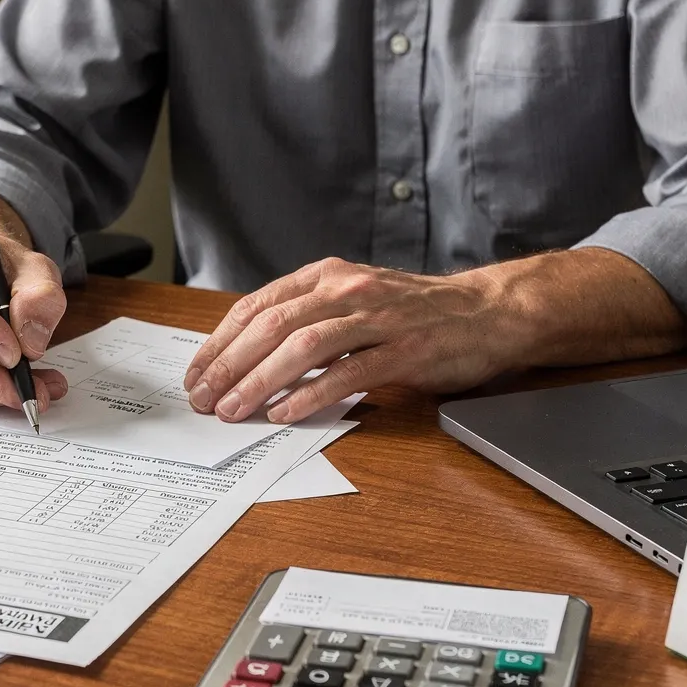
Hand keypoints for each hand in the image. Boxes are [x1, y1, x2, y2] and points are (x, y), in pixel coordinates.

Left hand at [182, 258, 532, 424]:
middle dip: (230, 364)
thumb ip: (309, 317)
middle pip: (273, 324)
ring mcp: (378, 318)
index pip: (258, 305)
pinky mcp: (405, 350)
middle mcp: (348, 289)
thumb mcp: (354, 298)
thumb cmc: (416, 312)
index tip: (197, 372)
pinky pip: (349, 372)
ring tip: (235, 410)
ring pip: (304, 346)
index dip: (220, 340)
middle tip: (204, 398)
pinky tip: (286, 412)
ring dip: (261, 380)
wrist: (488, 311)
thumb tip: (250, 356)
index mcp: (328, 275)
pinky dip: (312, 394)